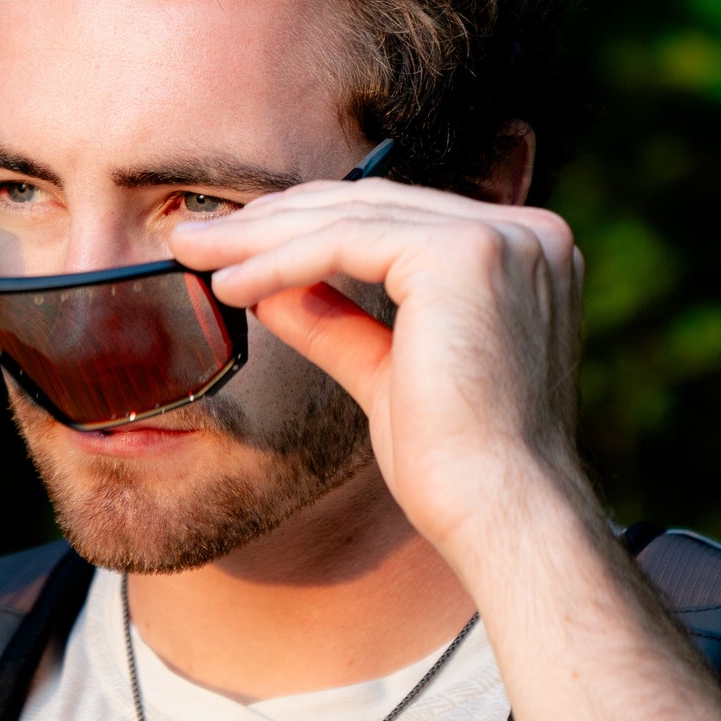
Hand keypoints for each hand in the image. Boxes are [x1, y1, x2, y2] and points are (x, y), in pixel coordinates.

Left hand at [170, 178, 587, 558]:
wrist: (501, 514)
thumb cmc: (454, 463)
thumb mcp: (384, 371)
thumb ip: (337, 321)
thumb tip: (270, 286)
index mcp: (519, 252)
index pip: (393, 217)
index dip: (306, 226)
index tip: (236, 247)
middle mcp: (524, 232)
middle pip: (370, 206)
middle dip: (272, 222)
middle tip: (197, 239)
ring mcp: (500, 237)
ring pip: (350, 219)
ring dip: (259, 238)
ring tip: (195, 255)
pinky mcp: (463, 254)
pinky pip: (344, 244)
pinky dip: (278, 263)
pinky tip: (228, 284)